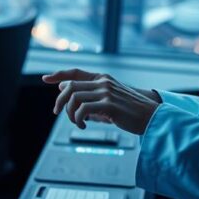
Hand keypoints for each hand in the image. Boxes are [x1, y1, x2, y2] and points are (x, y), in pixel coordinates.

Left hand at [44, 68, 161, 134]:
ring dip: (70, 113)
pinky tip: (84, 125)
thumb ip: (90, 97)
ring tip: (77, 123)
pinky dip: (78, 119)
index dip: (59, 75)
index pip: (75, 72)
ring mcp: (106, 92)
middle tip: (57, 112)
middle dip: (59, 101)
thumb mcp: (109, 101)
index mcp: (103, 79)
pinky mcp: (109, 104)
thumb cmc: (131, 111)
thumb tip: (67, 94)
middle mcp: (103, 82)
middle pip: (70, 86)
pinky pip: (82, 109)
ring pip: (74, 98)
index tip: (46, 79)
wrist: (152, 117)